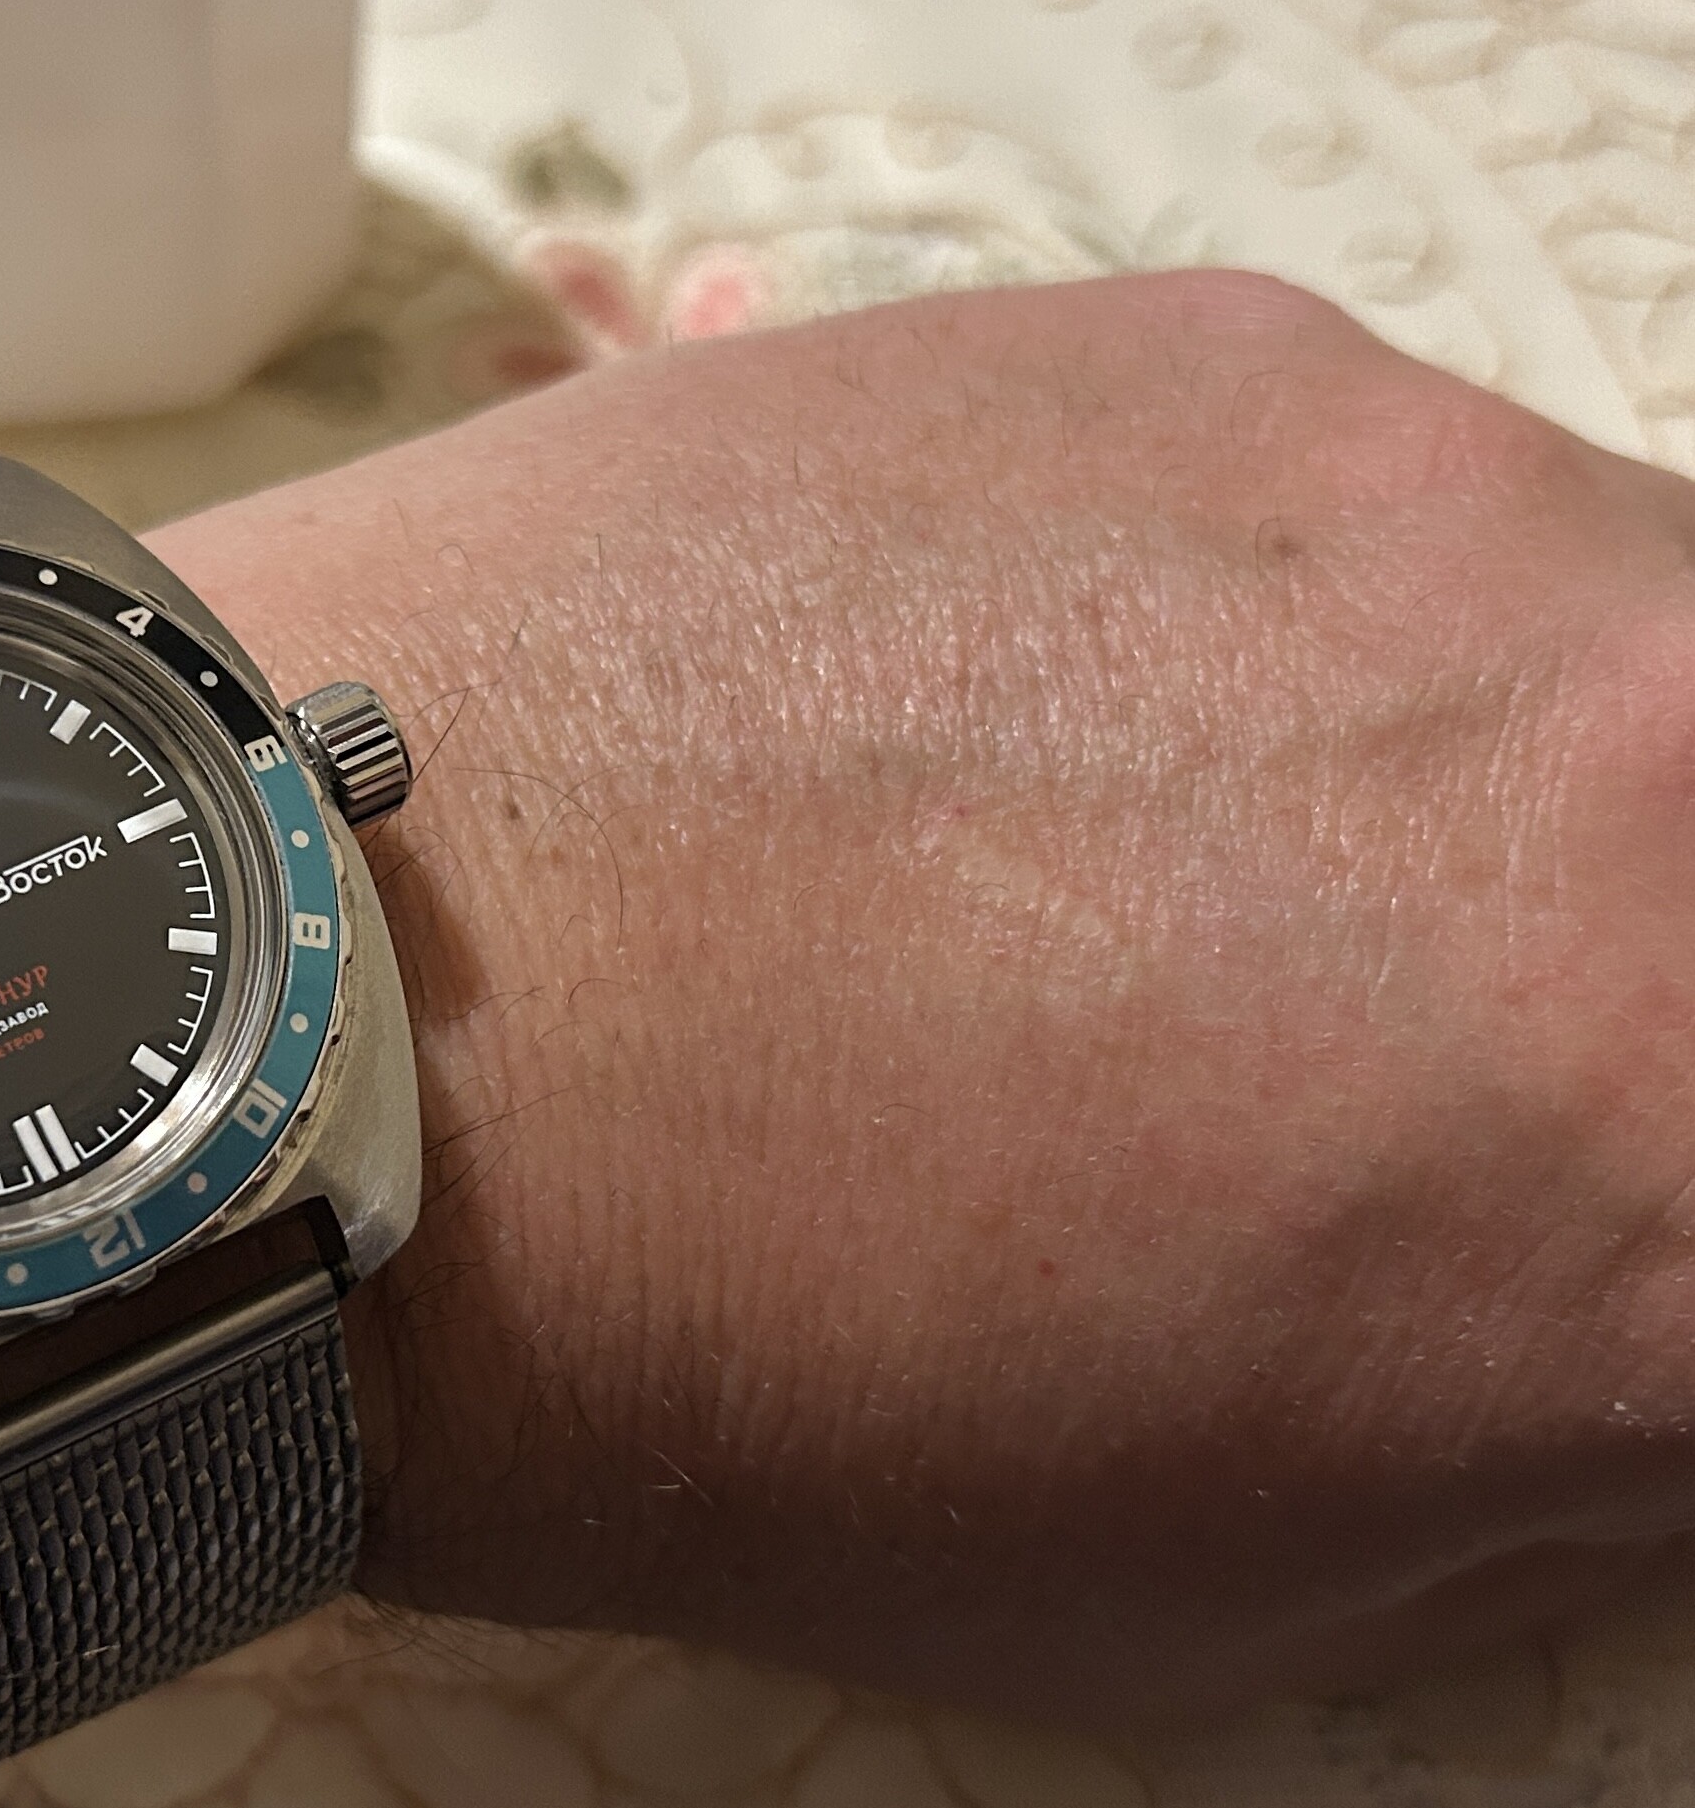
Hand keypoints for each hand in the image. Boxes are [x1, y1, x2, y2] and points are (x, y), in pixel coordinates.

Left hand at [152, 270, 1694, 1720]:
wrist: (355, 1014)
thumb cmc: (738, 1367)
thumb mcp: (1235, 1578)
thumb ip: (1556, 1410)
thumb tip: (1631, 1282)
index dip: (1633, 1168)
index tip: (1525, 1168)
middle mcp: (1663, 762)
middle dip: (1613, 933)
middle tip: (1387, 998)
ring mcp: (1439, 502)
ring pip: (1590, 624)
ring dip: (1462, 747)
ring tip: (1162, 841)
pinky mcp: (1220, 340)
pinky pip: (1359, 492)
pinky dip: (1264, 602)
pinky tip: (1011, 690)